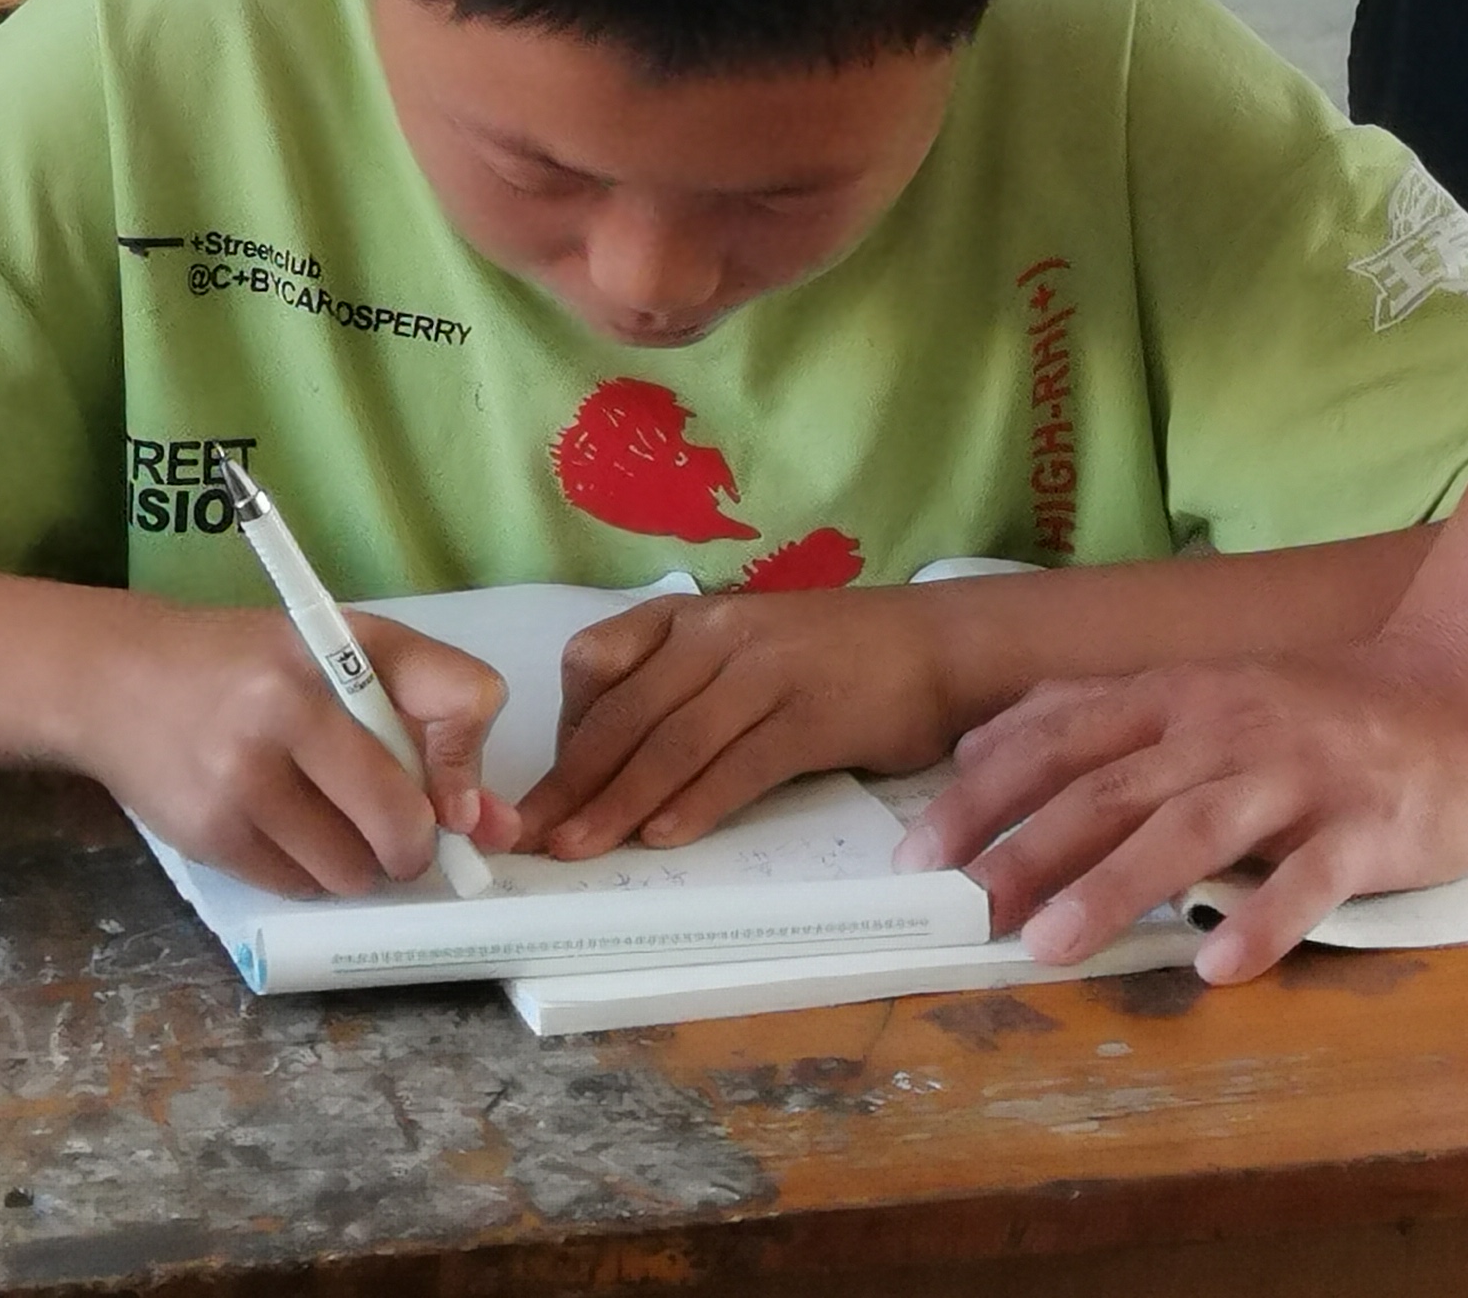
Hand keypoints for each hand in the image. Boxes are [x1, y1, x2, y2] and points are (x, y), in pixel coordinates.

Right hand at [63, 597, 508, 897]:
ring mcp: (242, 780)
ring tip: (329, 820)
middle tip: (397, 832)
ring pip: (354, 871)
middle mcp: (289, 712)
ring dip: (360, 864)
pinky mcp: (210, 835)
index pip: (463, 702)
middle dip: (413, 843)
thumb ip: (429, 713)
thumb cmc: (250, 663)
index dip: (469, 766)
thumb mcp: (343, 647)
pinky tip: (284, 829)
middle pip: (403, 823)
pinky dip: (310, 873)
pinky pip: (300, 887)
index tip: (454, 793)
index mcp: (339, 651)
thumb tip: (490, 824)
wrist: (116, 680)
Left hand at [516, 590, 956, 858]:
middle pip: (623, 712)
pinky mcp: (811, 714)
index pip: (594, 662)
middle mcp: (719, 635)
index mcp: (692, 617)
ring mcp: (766, 671)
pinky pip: (738, 763)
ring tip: (577, 850)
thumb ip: (681, 688)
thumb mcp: (743, 651)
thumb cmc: (835, 657)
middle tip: (528, 836)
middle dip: (570, 782)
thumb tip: (611, 761)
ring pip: (670, 742)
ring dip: (617, 804)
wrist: (939, 644)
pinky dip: (696, 804)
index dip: (561, 730)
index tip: (545, 790)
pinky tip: (664, 838)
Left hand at [896, 631, 1467, 980]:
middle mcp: (1228, 729)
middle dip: (1027, 849)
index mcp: (1180, 698)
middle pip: (1112, 789)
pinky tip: (1221, 964)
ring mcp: (1300, 775)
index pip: (1061, 740)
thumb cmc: (1321, 712)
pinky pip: (1312, 876)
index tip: (921, 854)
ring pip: (1194, 828)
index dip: (986, 794)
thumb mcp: (1203, 692)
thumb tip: (984, 743)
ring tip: (1052, 944)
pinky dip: (1264, 919)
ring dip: (1116, 885)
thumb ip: (1100, 715)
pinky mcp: (1371, 825)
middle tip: (964, 912)